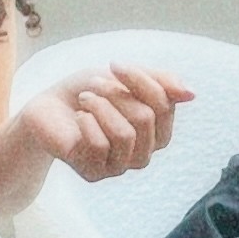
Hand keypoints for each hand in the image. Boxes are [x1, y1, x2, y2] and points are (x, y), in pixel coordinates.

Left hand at [20, 63, 192, 184]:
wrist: (47, 108)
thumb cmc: (89, 91)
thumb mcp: (124, 77)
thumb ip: (159, 83)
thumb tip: (191, 95)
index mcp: (157, 130)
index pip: (165, 104)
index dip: (141, 80)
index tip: (115, 64)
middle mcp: (144, 153)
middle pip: (145, 118)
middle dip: (117, 93)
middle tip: (94, 84)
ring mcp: (120, 166)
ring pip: (125, 135)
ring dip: (101, 107)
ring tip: (84, 99)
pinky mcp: (94, 173)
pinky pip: (100, 147)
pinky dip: (87, 124)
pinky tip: (78, 118)